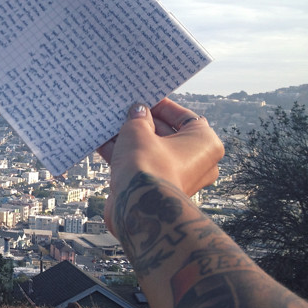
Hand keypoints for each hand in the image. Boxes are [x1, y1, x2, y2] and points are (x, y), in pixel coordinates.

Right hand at [98, 98, 223, 230]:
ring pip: (151, 151)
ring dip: (130, 139)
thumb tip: (137, 111)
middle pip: (166, 134)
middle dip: (143, 123)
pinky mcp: (157, 190)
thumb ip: (137, 117)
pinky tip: (103, 144)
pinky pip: (142, 166)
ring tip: (110, 125)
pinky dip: (125, 156)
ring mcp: (177, 177)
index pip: (185, 117)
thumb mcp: (138, 131)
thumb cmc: (148, 166)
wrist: (138, 208)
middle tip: (124, 111)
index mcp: (204, 143)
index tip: (145, 99)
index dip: (162, 106)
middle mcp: (197, 162)